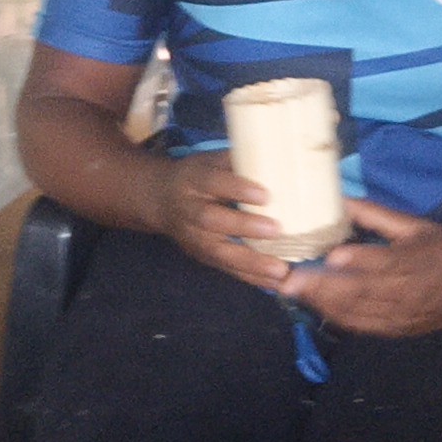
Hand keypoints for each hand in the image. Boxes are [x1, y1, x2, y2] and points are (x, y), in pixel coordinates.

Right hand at [158, 153, 292, 291]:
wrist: (160, 200)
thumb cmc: (197, 176)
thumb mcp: (210, 160)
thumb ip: (237, 160)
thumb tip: (277, 159)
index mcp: (192, 181)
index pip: (212, 182)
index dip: (237, 188)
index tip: (266, 194)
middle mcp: (189, 211)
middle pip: (212, 220)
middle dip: (244, 227)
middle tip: (276, 230)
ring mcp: (194, 238)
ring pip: (219, 252)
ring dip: (251, 263)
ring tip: (280, 269)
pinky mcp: (202, 257)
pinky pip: (227, 270)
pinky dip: (253, 278)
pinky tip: (276, 282)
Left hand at [281, 200, 441, 338]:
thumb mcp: (416, 226)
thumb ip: (376, 216)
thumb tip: (340, 200)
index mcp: (414, 262)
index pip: (379, 264)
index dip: (352, 261)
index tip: (324, 256)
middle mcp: (407, 293)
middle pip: (359, 294)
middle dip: (321, 289)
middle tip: (288, 281)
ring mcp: (403, 317)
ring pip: (357, 315)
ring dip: (324, 305)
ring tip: (295, 293)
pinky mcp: (401, 331)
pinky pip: (365, 327)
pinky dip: (340, 318)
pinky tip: (320, 308)